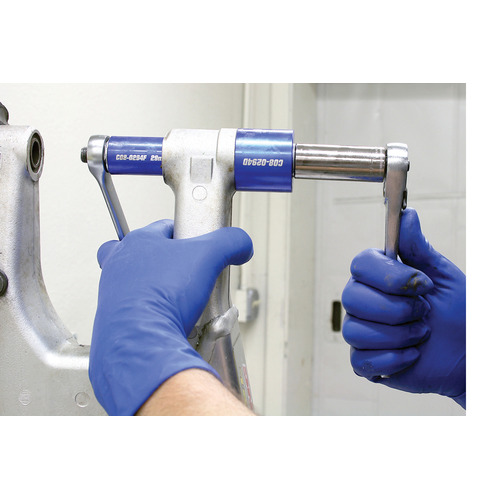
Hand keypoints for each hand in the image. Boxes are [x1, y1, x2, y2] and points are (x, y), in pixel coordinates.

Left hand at [89, 220, 253, 415]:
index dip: (185, 236)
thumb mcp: (209, 257)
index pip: (164, 228)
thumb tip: (242, 244)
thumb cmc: (164, 296)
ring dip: (154, 291)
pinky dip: (148, 315)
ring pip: (134, 284)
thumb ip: (230, 242)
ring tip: (177, 303)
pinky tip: (165, 322)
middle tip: (183, 276)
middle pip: (143, 255)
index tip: (198, 249)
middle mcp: (117, 266)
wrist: (140, 342)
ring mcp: (110, 293)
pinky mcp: (110, 320)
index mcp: (137, 243)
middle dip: (164, 264)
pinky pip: (131, 312)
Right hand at [341, 208, 465, 407]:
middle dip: (396, 309)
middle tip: (424, 312)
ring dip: (399, 335)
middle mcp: (363, 302)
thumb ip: (419, 248)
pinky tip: (412, 356)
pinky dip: (392, 359)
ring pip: (355, 331)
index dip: (388, 276)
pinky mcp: (366, 362)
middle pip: (351, 298)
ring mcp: (362, 333)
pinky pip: (360, 361)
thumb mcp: (442, 276)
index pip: (359, 265)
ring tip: (422, 334)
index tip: (422, 285)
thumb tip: (407, 214)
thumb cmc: (459, 312)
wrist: (470, 354)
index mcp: (378, 277)